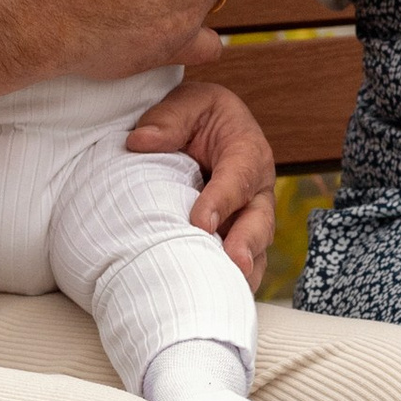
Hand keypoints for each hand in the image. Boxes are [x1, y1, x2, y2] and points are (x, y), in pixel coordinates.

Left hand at [127, 77, 276, 283]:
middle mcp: (256, 189)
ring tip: (228, 289)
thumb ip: (168, 119)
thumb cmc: (196, 116)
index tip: (200, 221)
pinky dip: (230, 281)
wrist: (201, 132)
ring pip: (255, 249)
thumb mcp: (187, 102)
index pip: (239, 175)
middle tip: (233, 262)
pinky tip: (214, 297)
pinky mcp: (235, 238)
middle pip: (259, 220)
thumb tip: (140, 141)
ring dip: (244, 269)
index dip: (223, 200)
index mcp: (247, 150)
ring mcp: (248, 218)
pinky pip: (240, 263)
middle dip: (247, 243)